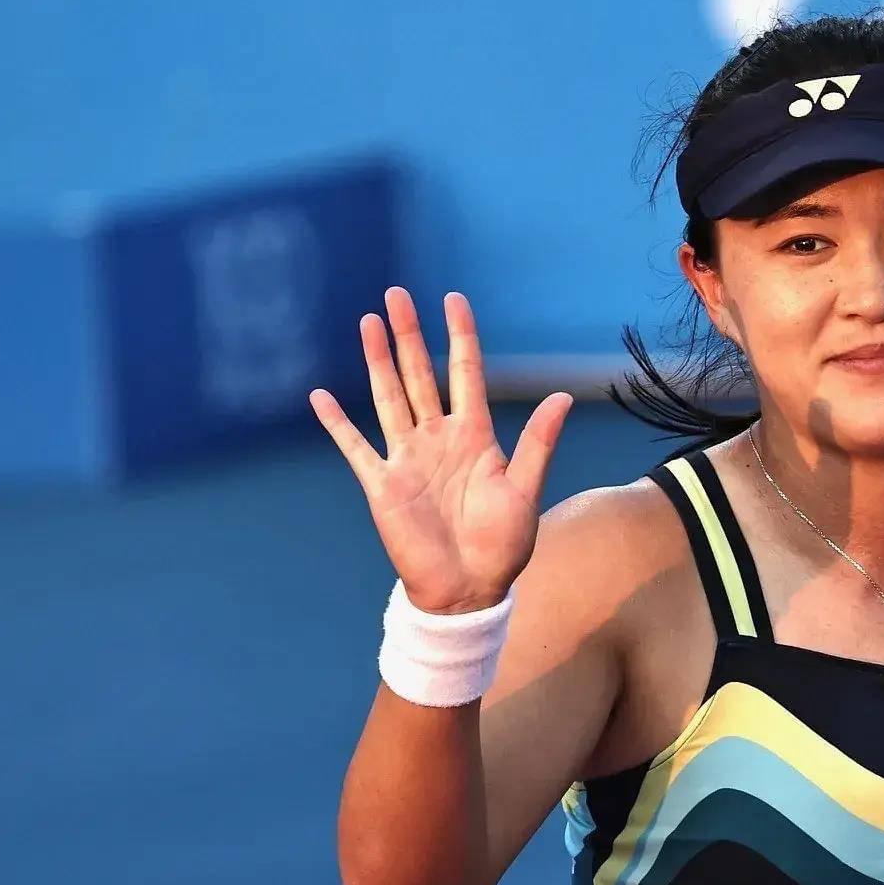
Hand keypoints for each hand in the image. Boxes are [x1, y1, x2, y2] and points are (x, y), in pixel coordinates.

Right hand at [309, 287, 572, 613]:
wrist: (468, 590)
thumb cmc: (502, 545)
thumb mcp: (525, 490)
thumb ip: (539, 442)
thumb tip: (563, 397)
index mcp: (475, 436)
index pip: (466, 373)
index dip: (460, 336)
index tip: (453, 299)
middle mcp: (438, 438)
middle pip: (420, 374)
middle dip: (408, 335)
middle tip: (396, 294)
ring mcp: (408, 458)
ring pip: (388, 397)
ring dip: (377, 361)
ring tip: (367, 322)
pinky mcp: (383, 484)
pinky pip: (356, 447)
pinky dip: (338, 423)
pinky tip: (321, 396)